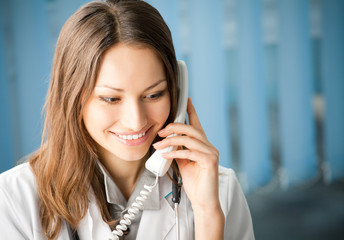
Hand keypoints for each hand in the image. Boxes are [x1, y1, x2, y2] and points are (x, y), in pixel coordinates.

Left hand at [153, 98, 221, 212]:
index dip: (192, 111)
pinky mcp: (210, 162)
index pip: (197, 124)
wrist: (203, 201)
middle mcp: (209, 146)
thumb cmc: (195, 183)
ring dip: (171, 141)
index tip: (186, 100)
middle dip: (174, 127)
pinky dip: (175, 152)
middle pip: (191, 129)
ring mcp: (211, 153)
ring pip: (190, 139)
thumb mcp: (183, 163)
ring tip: (158, 145)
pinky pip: (190, 152)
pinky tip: (165, 154)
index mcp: (203, 145)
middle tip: (160, 132)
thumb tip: (168, 141)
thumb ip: (179, 150)